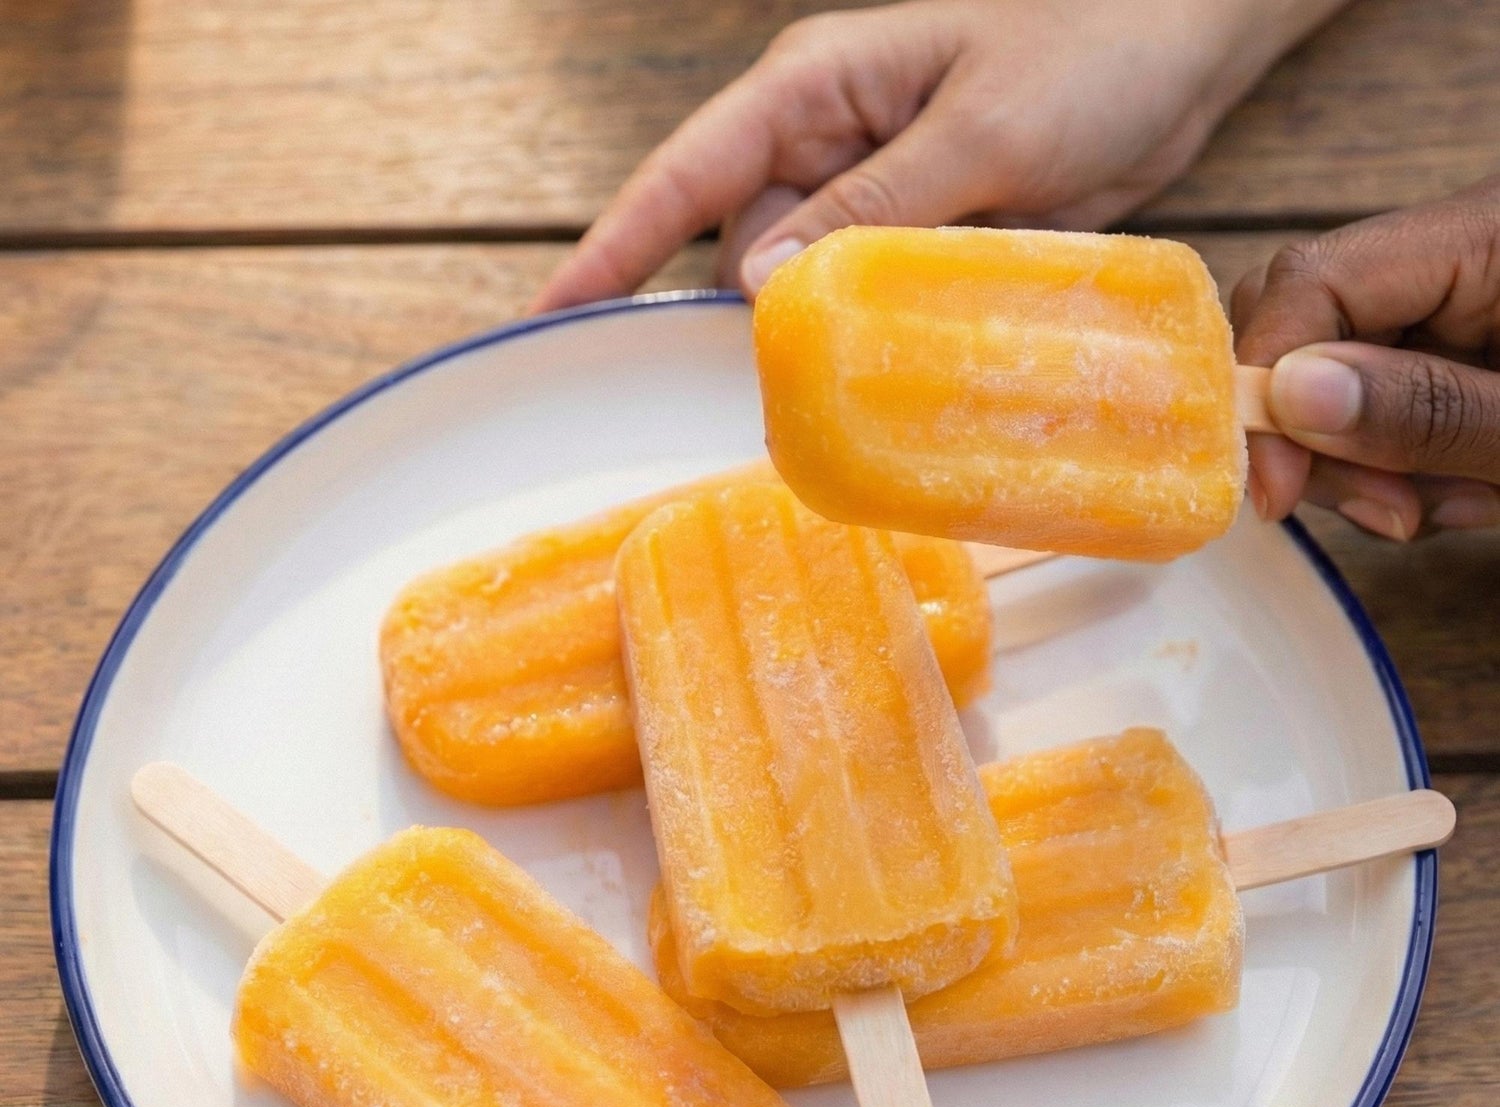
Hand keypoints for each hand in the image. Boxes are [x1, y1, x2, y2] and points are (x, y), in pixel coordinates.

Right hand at [532, 0, 1344, 310]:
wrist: (1190, 43)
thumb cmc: (1093, 46)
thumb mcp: (981, 129)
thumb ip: (872, 208)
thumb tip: (760, 283)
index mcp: (812, 91)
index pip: (683, 177)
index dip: (611, 249)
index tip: (550, 318)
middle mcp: (823, 143)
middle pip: (737, 253)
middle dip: (746, 324)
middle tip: (776, 396)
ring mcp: (870, 193)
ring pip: (803, 292)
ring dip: (822, 342)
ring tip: (853, 387)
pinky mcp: (917, 235)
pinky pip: (865, 303)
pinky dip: (873, 343)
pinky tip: (896, 375)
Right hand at [1233, 174, 1499, 538]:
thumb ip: (1426, 411)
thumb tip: (1285, 396)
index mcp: (1488, 233)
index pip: (1316, 282)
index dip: (1268, 386)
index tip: (1276, 492)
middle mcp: (1456, 250)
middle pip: (1306, 325)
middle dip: (1318, 435)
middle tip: (1391, 513)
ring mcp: (1456, 296)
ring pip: (1332, 375)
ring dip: (1368, 466)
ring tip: (1454, 506)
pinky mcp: (1458, 341)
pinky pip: (1381, 399)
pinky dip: (1403, 462)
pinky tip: (1465, 488)